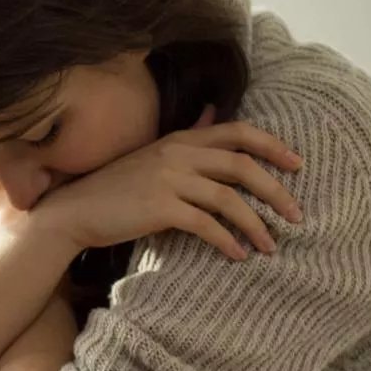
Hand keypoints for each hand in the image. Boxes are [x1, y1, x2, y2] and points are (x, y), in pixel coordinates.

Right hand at [29, 109, 303, 260]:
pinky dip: (228, 241)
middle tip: (297, 216)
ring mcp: (168, 180)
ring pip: (229, 199)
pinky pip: (206, 225)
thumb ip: (185, 138)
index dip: (273, 146)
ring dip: (257, 225)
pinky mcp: (160, 208)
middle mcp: (177, 154)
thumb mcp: (151, 155)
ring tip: (271, 246)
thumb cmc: (113, 188)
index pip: (238, 132)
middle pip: (242, 165)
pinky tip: (238, 255)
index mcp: (178, 140)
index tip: (298, 165)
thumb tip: (211, 114)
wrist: (72, 211)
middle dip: (276, 191)